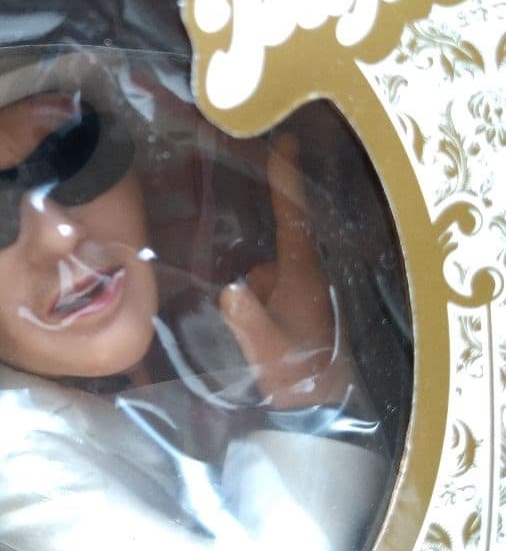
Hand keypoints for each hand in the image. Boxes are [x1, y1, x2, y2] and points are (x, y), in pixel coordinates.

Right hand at [219, 133, 353, 408]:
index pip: (293, 217)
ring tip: (262, 339)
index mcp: (303, 276)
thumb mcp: (268, 352)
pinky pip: (266, 294)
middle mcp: (305, 276)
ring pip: (263, 277)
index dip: (286, 177)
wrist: (322, 411)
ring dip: (257, 300)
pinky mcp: (298, 307)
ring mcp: (303, 292)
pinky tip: (261, 339)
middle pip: (269, 252)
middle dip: (256, 279)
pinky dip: (259, 308)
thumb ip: (248, 321)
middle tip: (259, 311)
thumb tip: (229, 289)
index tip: (284, 139)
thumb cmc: (300, 378)